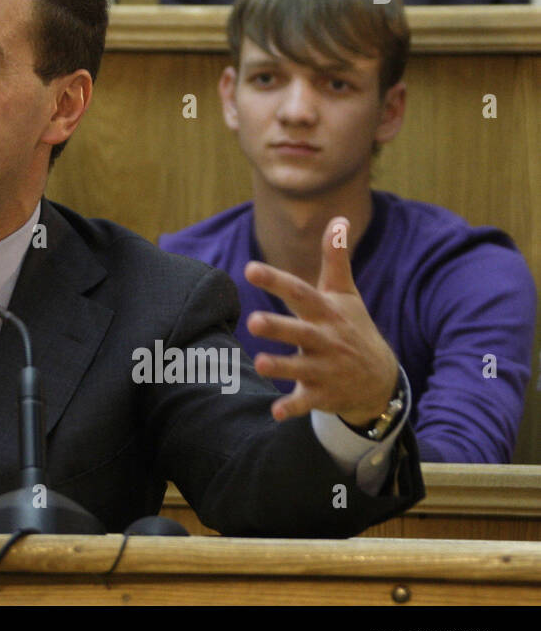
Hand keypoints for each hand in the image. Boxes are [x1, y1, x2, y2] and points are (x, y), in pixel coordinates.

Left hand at [244, 216, 398, 426]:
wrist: (382, 380)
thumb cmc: (353, 328)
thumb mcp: (345, 294)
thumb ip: (335, 258)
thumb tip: (338, 217)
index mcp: (326, 314)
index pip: (300, 293)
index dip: (276, 281)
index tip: (249, 269)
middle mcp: (325, 340)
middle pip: (300, 333)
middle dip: (279, 329)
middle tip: (253, 322)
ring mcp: (325, 369)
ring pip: (300, 369)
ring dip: (281, 367)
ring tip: (260, 363)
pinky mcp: (322, 394)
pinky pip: (306, 403)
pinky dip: (291, 408)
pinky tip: (274, 413)